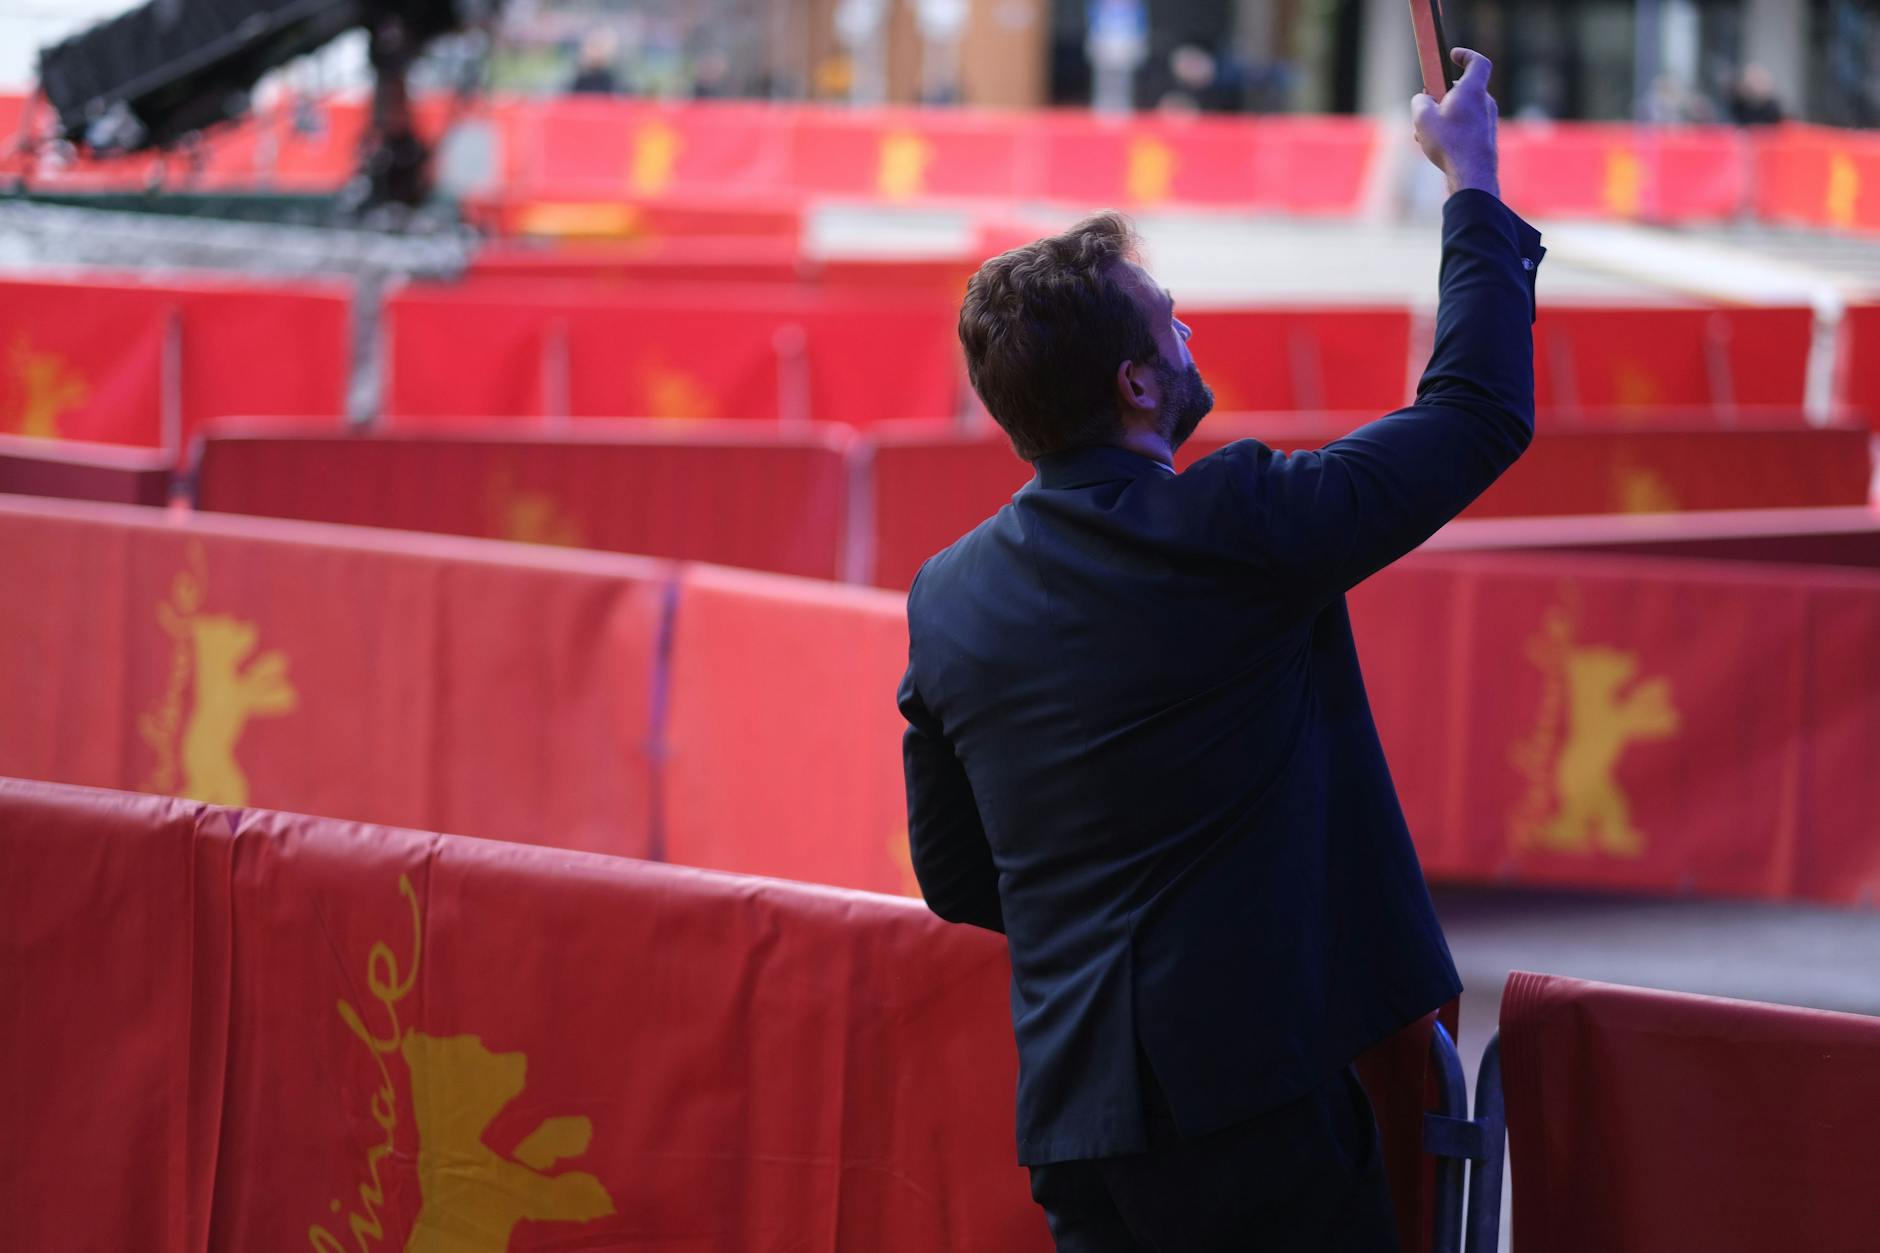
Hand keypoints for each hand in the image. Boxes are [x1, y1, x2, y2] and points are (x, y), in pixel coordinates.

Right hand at [1412, 47, 1499, 198]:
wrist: (1471, 174)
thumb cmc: (1449, 143)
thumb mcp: (1422, 118)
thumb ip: (1420, 101)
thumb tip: (1422, 100)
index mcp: (1472, 90)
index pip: (1477, 62)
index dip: (1465, 55)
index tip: (1452, 55)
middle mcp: (1484, 102)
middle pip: (1462, 89)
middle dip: (1442, 93)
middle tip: (1425, 103)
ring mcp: (1487, 120)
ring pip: (1461, 110)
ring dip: (1442, 116)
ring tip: (1424, 134)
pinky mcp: (1484, 137)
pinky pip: (1465, 126)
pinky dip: (1450, 130)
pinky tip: (1434, 146)